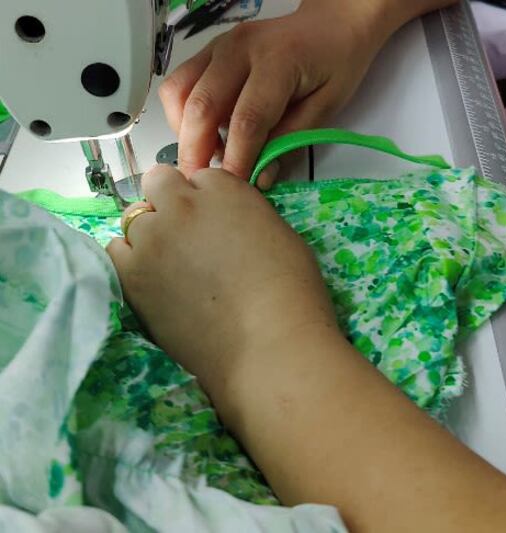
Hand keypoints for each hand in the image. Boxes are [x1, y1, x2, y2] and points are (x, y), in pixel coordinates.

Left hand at [106, 165, 338, 389]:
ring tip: (173, 268)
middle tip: (191, 240)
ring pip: (135, 219)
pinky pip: (116, 252)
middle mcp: (182, 204)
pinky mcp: (131, 274)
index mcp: (225, 189)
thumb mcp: (280, 236)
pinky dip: (132, 261)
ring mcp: (152, 238)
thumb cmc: (292, 293)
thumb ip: (245, 217)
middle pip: (159, 185)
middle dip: (171, 204)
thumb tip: (228, 226)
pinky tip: (155, 282)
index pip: (201, 178)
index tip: (217, 225)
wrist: (267, 346)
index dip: (207, 201)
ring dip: (151, 234)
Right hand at [159, 0, 402, 187]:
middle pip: (202, 107)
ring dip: (185, 133)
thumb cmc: (335, 62)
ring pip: (180, 93)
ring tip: (208, 157)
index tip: (232, 189)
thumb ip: (291, 141)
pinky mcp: (209, 50)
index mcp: (277, 62)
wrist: (332, 23)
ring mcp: (219, 46)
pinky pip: (181, 84)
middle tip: (203, 184)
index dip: (236, 159)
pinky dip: (184, 115)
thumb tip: (261, 179)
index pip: (247, 120)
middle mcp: (240, 49)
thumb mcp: (326, 105)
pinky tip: (206, 133)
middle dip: (197, 152)